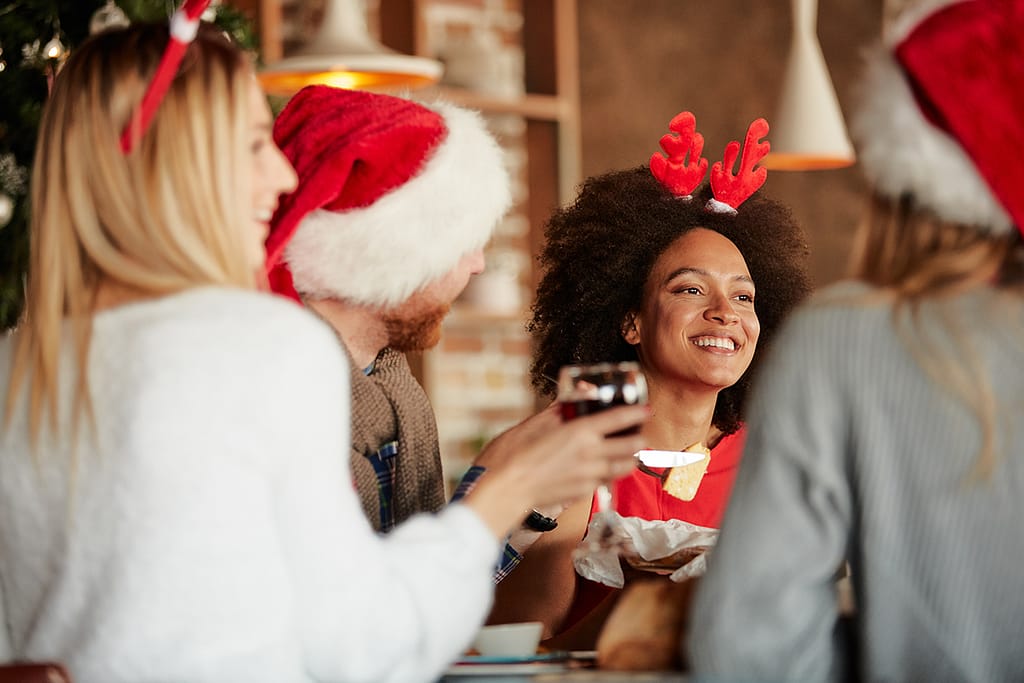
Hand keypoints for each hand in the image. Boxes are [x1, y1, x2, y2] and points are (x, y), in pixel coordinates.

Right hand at [462, 403, 646, 539]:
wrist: (504, 491)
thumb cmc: (512, 455)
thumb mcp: (535, 423)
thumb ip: (561, 409)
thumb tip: (578, 395)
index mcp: (580, 432)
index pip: (620, 419)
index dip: (638, 412)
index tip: (646, 409)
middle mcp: (592, 455)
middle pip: (632, 446)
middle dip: (638, 437)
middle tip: (635, 431)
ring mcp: (590, 477)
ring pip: (625, 467)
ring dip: (629, 457)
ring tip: (623, 450)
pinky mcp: (584, 493)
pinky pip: (607, 480)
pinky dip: (610, 472)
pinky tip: (601, 466)